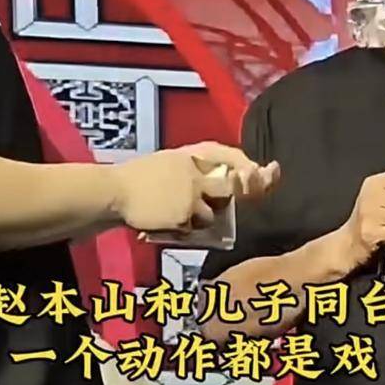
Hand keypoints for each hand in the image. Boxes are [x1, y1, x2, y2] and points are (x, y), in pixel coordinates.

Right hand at [113, 145, 278, 234]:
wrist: (115, 192)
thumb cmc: (137, 179)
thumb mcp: (167, 162)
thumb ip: (192, 171)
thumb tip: (217, 184)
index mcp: (191, 155)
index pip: (228, 155)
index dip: (249, 166)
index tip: (269, 171)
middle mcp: (196, 173)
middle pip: (230, 187)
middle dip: (238, 194)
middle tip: (232, 199)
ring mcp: (192, 194)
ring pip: (213, 214)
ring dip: (199, 218)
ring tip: (173, 213)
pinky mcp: (186, 214)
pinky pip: (194, 228)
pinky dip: (183, 229)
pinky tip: (165, 222)